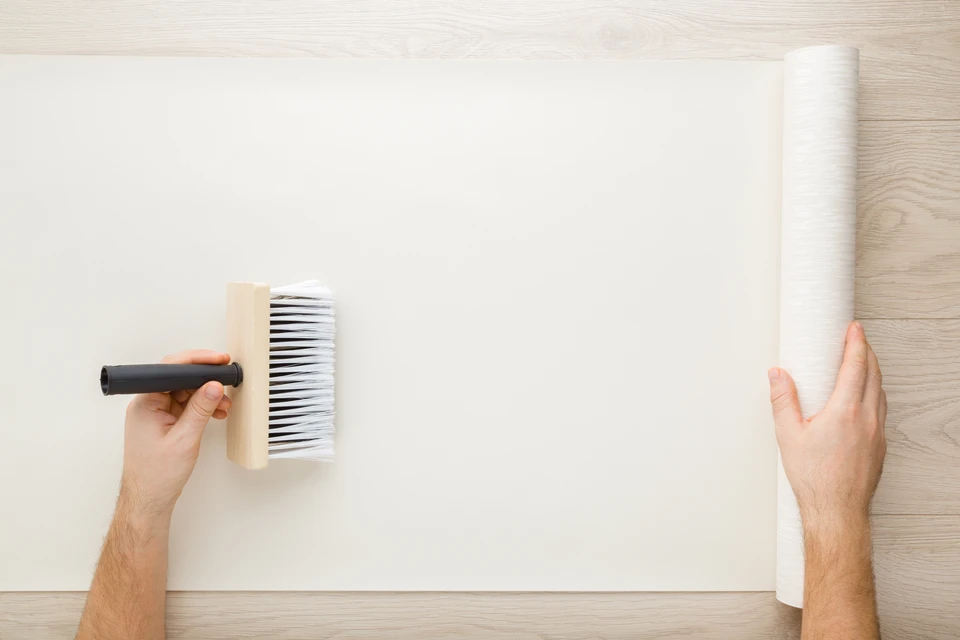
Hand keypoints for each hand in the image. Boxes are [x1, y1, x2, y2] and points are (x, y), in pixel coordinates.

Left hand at [120, 350, 232, 524]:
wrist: (149, 500)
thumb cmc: (158, 475)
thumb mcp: (186, 438)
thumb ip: (201, 408)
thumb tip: (214, 384)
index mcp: (145, 403)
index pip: (171, 369)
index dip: (196, 361)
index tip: (218, 360)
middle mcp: (147, 404)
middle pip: (178, 379)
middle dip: (204, 380)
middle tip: (226, 382)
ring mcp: (154, 414)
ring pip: (183, 392)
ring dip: (205, 396)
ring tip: (223, 406)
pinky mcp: (162, 422)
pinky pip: (183, 406)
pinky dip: (200, 407)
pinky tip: (215, 413)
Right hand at [769, 321, 886, 532]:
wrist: (837, 511)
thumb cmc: (813, 478)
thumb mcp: (788, 435)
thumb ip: (782, 400)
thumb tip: (778, 375)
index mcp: (844, 412)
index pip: (856, 367)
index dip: (856, 343)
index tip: (855, 328)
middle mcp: (867, 419)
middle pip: (874, 374)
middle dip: (867, 352)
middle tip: (858, 338)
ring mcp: (877, 433)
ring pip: (881, 392)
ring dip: (873, 372)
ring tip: (862, 363)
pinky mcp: (880, 446)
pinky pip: (882, 410)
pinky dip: (875, 393)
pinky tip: (864, 397)